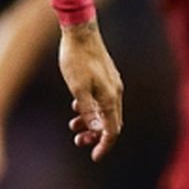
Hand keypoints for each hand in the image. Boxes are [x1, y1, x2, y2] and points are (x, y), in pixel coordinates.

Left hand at [59, 21, 122, 160]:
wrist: (80, 31)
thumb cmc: (76, 59)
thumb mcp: (78, 88)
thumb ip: (88, 110)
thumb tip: (96, 130)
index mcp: (110, 97)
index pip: (112, 130)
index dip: (104, 145)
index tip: (94, 156)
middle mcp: (115, 91)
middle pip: (111, 122)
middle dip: (96, 135)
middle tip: (78, 141)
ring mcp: (111, 83)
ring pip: (105, 111)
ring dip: (91, 122)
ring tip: (73, 124)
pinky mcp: (105, 76)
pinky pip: (102, 100)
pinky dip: (91, 109)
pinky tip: (77, 106)